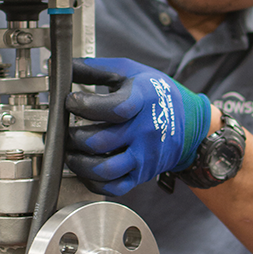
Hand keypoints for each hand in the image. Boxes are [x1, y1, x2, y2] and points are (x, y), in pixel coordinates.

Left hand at [64, 58, 211, 195]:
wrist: (190, 122)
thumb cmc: (156, 93)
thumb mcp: (130, 71)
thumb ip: (94, 68)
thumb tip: (62, 66)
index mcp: (144, 100)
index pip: (114, 109)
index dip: (85, 106)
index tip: (70, 102)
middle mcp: (145, 131)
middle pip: (101, 142)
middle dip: (74, 137)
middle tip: (65, 131)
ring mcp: (144, 156)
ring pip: (105, 170)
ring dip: (79, 164)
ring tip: (70, 153)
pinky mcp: (142, 174)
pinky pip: (114, 188)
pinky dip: (93, 183)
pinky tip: (85, 170)